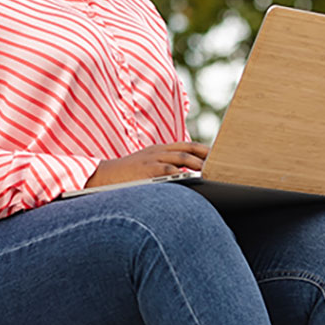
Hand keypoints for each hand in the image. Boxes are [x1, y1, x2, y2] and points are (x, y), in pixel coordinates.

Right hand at [84, 142, 209, 188]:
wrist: (104, 176)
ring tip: (211, 170)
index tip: (218, 155)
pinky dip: (181, 174)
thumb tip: (184, 173)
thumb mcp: (147, 164)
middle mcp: (157, 151)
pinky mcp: (147, 170)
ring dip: (197, 163)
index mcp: (159, 149)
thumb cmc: (127, 175)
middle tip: (221, 163)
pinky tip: (191, 179)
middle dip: (205, 155)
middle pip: (187, 149)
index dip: (203, 149)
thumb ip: (165, 165)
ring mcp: (152, 160)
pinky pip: (168, 170)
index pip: (186, 145)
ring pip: (181, 158)